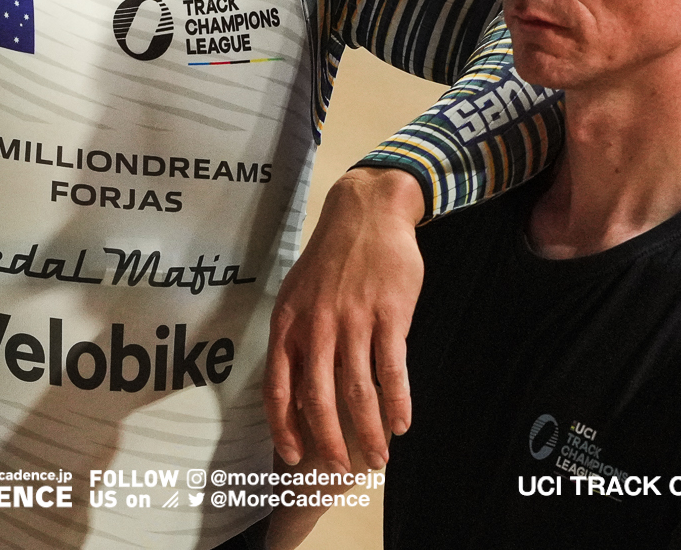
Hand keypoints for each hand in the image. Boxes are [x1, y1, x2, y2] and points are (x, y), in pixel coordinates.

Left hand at [264, 167, 425, 469]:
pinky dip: (398, 401)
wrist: (367, 213)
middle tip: (342, 468)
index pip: (278, 387)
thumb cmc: (331, 259)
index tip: (293, 456)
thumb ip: (297, 340)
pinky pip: (392, 369)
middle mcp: (317, 326)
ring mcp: (354, 320)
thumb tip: (296, 391)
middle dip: (331, 441)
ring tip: (378, 458)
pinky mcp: (388, 315)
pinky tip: (402, 423)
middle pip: (319, 398)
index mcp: (289, 323)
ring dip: (369, 431)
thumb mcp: (298, 295)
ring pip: (359, 391)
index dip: (284, 427)